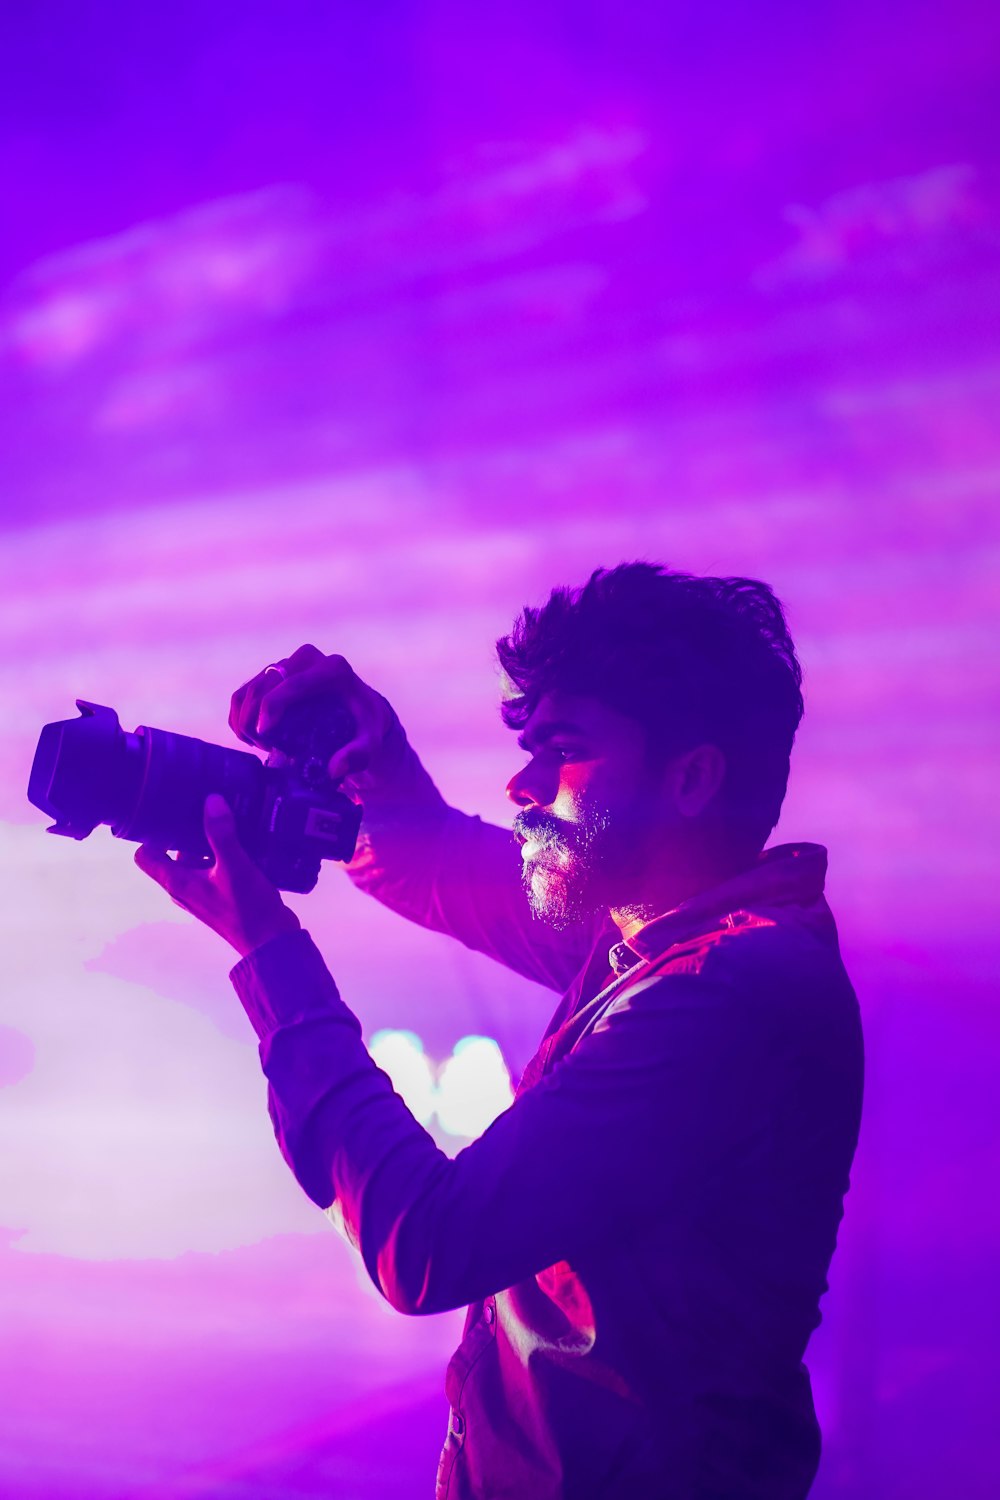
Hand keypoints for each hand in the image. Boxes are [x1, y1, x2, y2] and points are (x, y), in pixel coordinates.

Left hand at [135, 794, 300, 959]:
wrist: (273, 942)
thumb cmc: (248, 908)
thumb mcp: (235, 867)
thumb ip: (222, 834)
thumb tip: (211, 800)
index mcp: (177, 882)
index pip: (144, 855)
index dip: (151, 833)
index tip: (168, 811)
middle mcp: (184, 888)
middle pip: (172, 853)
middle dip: (185, 830)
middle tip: (202, 805)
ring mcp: (202, 893)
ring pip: (196, 859)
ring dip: (207, 841)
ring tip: (224, 815)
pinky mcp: (221, 895)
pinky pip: (213, 867)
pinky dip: (222, 853)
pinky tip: (241, 837)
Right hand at [229, 644, 398, 789]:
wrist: (360, 710)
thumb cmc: (364, 726)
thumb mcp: (370, 742)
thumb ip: (359, 755)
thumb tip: (335, 769)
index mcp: (333, 669)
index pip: (293, 683)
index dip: (271, 707)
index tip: (264, 734)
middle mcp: (308, 659)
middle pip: (265, 685)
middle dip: (256, 719)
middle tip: (267, 749)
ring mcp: (287, 664)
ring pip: (250, 689)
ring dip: (245, 720)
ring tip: (262, 746)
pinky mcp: (273, 674)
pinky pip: (244, 692)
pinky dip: (238, 716)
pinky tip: (250, 737)